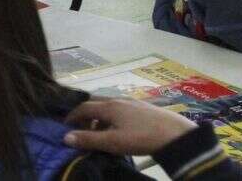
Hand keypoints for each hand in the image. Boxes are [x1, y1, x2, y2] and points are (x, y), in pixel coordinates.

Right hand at [64, 98, 196, 155]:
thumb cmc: (141, 138)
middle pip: (95, 103)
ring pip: (108, 106)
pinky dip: (112, 118)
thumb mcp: (113, 142)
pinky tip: (119, 130)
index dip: (72, 117)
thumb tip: (66, 137)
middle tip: (81, 130)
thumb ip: (89, 139)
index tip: (65, 127)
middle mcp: (118, 100)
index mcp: (108, 106)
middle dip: (85, 115)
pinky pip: (120, 109)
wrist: (175, 134)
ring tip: (100, 134)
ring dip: (99, 118)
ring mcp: (131, 102)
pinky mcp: (143, 107)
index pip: (83, 107)